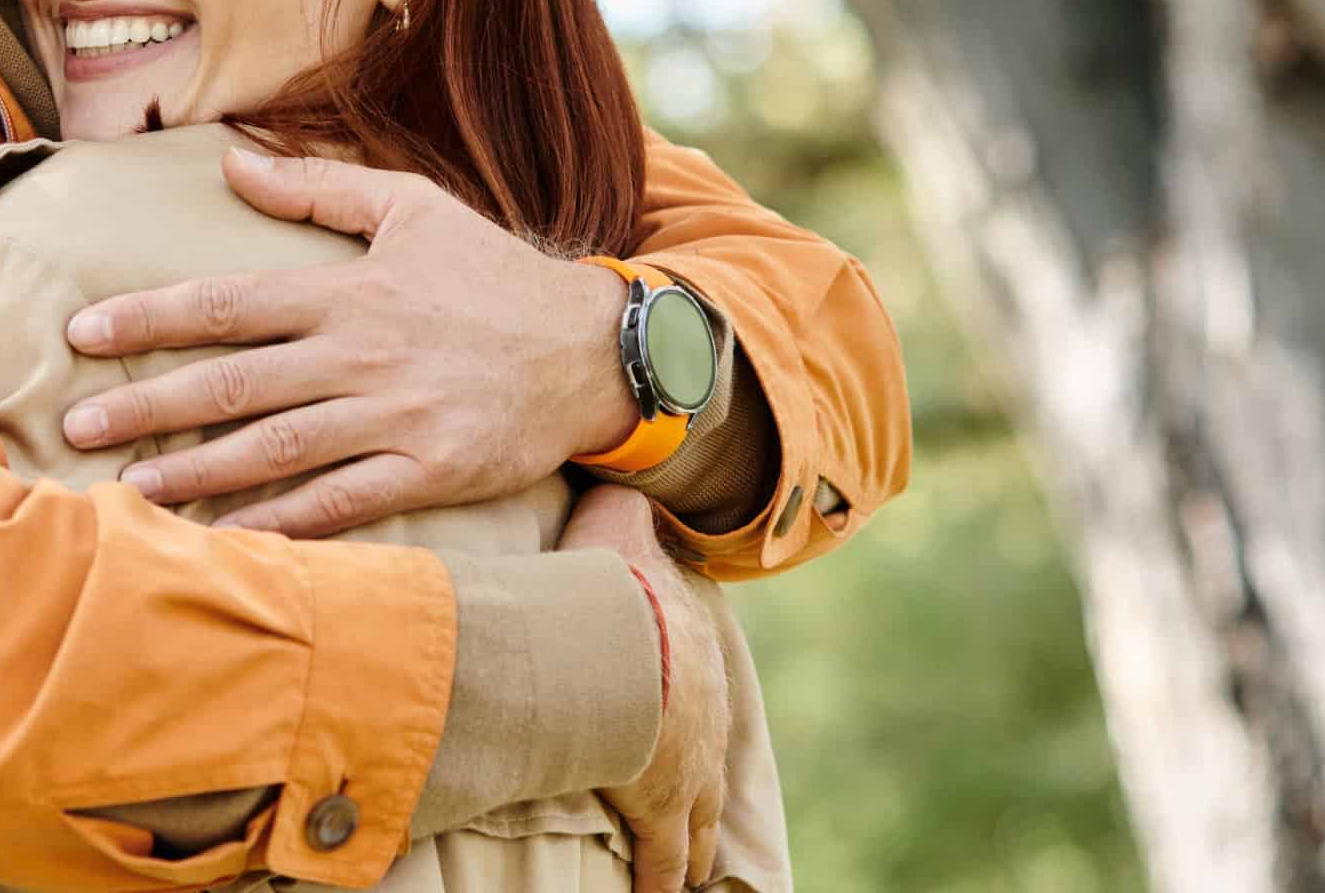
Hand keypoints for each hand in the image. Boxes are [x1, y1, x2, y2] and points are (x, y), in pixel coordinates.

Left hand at [61, 149, 640, 536]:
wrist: (595, 350)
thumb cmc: (494, 275)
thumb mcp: (413, 208)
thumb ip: (319, 187)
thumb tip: (231, 160)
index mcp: (348, 290)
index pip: (228, 302)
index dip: (149, 315)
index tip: (81, 331)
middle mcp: (361, 354)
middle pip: (234, 382)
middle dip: (147, 404)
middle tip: (75, 424)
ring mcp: (394, 419)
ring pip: (275, 449)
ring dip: (195, 473)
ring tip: (126, 491)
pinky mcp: (429, 474)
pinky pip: (340, 505)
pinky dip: (279, 525)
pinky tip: (224, 540)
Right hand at [559, 485, 726, 892]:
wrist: (621, 638)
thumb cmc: (615, 581)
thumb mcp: (623, 524)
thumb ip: (625, 504)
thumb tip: (621, 473)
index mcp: (696, 662)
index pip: (699, 699)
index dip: (693, 728)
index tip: (690, 748)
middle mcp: (705, 722)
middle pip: (710, 775)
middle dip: (703, 805)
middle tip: (701, 833)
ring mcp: (689, 771)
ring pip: (695, 824)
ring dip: (690, 848)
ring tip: (686, 873)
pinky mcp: (661, 809)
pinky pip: (663, 862)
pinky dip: (661, 881)